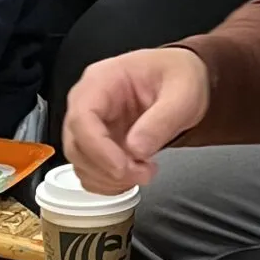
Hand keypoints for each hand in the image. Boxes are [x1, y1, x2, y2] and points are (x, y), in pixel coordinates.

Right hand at [64, 46, 210, 190]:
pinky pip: (90, 172)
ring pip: (80, 163)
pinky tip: (133, 176)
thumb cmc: (178, 76)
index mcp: (101, 80)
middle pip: (76, 144)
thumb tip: (136, 149)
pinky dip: (109, 183)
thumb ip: (162, 119)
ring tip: (144, 172)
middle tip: (143, 173)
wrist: (181, 81)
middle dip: (108, 169)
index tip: (123, 167)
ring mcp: (91, 125)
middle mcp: (88, 102)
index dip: (98, 148)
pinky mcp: (98, 144)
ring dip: (109, 179)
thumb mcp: (183, 92)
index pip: (82, 117)